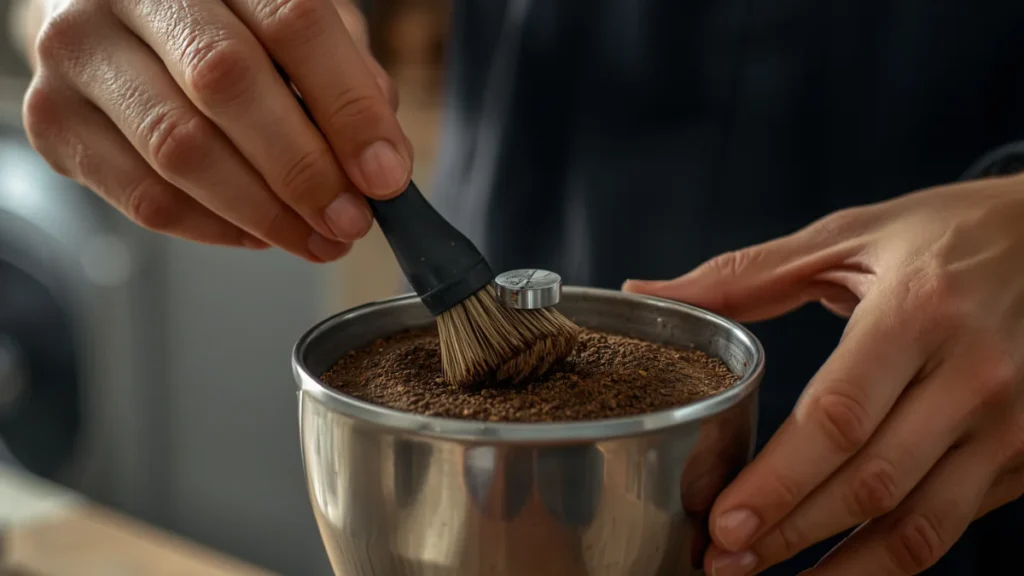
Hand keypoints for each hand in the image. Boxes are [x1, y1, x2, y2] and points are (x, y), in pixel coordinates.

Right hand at [23, 0, 406, 261]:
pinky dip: (214, 228)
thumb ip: (341, 74)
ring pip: (180, 150)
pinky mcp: (51, 119)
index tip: (385, 176)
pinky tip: (257, 233)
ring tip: (315, 239)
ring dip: (263, 213)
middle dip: (304, 170)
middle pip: (228, 84)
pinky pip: (143, 197)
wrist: (104, 11)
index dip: (348, 107)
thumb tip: (380, 160)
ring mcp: (78, 51)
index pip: (293, 22)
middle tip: (350, 221)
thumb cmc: (218, 18)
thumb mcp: (289, 21)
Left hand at [624, 174, 1023, 574]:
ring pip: (918, 526)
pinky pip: (952, 526)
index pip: (839, 417)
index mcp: (918, 313)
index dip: (778, 481)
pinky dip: (890, 560)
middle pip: (870, 483)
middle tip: (722, 562)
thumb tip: (648, 295)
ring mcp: (1010, 424)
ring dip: (837, 569)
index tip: (722, 521)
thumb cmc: (946, 233)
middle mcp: (973, 375)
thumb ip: (745, 275)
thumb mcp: (849, 237)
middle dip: (789, 534)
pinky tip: (835, 570)